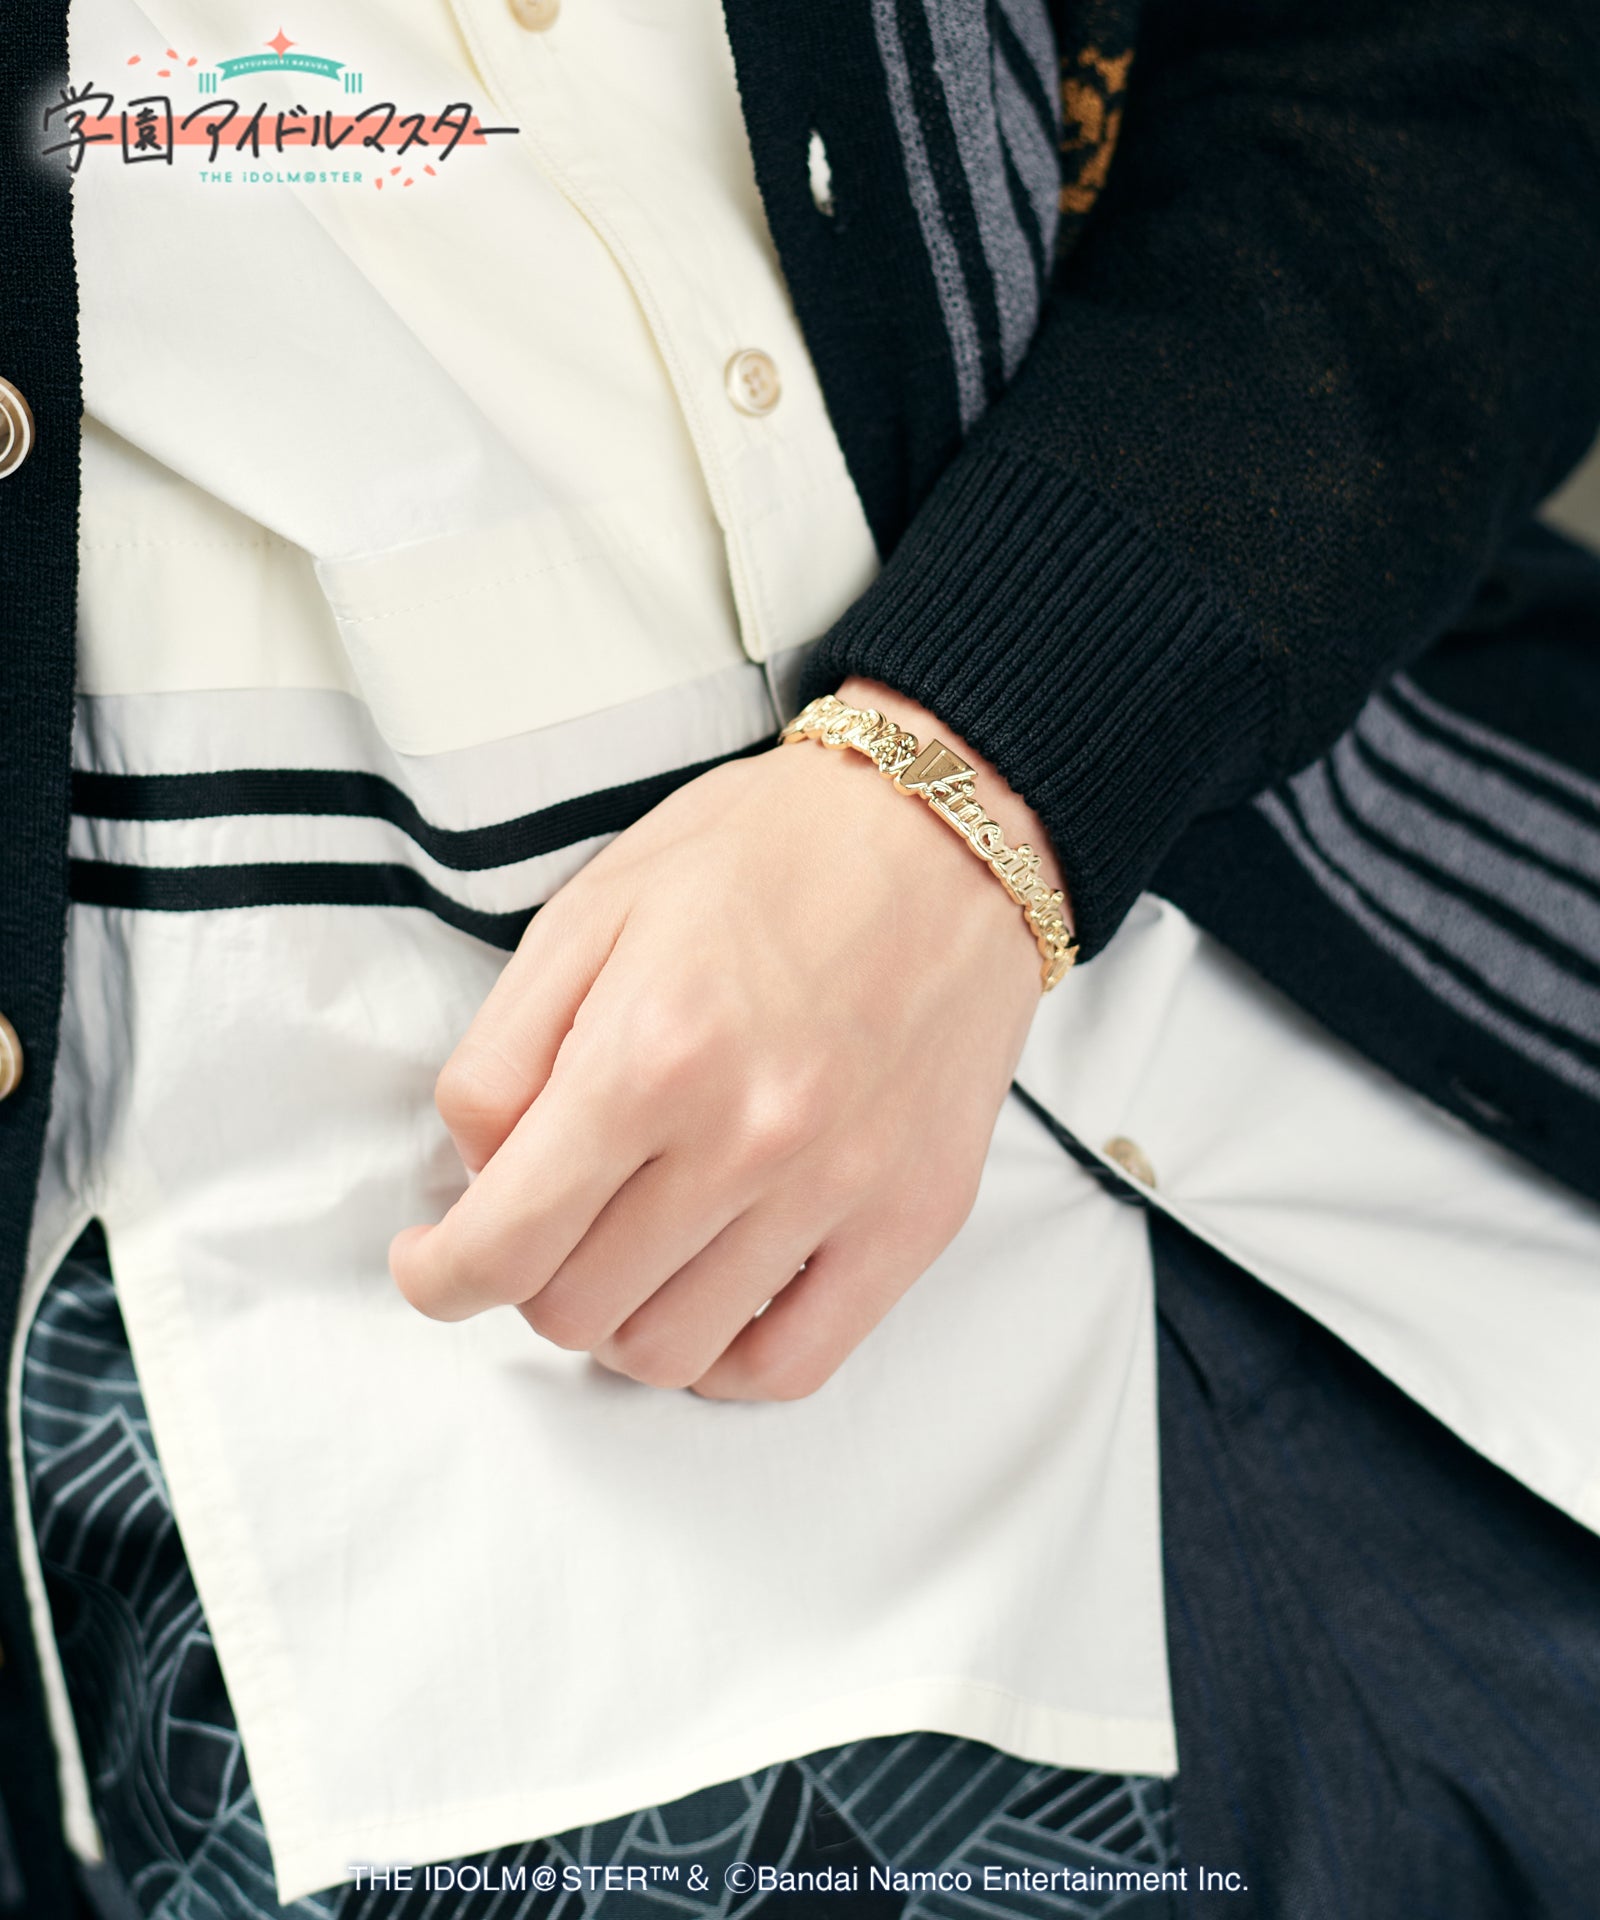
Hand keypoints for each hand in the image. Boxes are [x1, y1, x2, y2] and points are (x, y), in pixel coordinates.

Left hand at [389, 677, 1069, 1399]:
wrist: (945, 833)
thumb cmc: (765, 856)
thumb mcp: (590, 911)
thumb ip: (503, 1053)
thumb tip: (474, 1178)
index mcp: (650, 1054)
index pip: (504, 1244)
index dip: (440, 1278)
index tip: (434, 1264)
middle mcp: (747, 1139)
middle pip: (576, 1311)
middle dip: (530, 1279)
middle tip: (548, 1219)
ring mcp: (840, 1190)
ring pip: (672, 1353)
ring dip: (620, 1320)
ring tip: (629, 1251)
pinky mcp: (913, 1219)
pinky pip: (793, 1366)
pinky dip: (727, 1359)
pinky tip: (709, 1295)